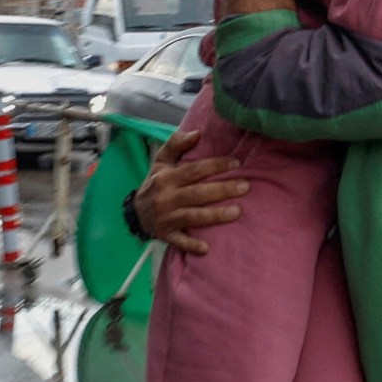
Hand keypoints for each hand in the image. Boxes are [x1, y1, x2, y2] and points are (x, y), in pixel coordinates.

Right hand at [133, 128, 248, 255]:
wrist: (136, 212)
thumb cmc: (156, 183)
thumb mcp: (161, 162)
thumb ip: (176, 144)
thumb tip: (197, 133)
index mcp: (166, 178)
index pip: (194, 170)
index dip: (215, 166)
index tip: (236, 163)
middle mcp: (165, 198)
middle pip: (197, 193)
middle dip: (222, 189)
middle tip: (246, 186)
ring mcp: (165, 218)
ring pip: (193, 216)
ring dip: (215, 215)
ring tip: (237, 212)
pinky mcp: (166, 235)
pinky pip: (180, 241)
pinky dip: (192, 245)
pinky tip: (207, 248)